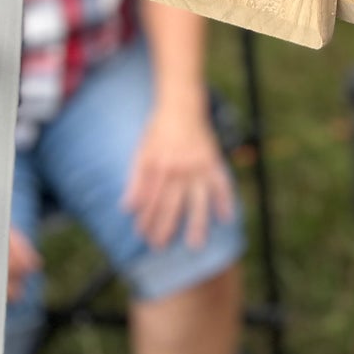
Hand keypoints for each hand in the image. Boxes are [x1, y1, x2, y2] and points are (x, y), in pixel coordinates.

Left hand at [121, 98, 234, 250]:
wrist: (181, 106)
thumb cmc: (158, 130)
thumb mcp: (141, 152)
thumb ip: (135, 180)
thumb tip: (126, 208)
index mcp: (158, 166)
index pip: (151, 200)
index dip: (146, 219)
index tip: (143, 237)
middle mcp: (178, 168)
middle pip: (172, 204)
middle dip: (165, 228)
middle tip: (160, 247)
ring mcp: (197, 166)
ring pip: (198, 199)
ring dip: (197, 222)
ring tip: (196, 244)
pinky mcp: (213, 161)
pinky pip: (221, 183)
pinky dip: (225, 199)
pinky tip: (227, 217)